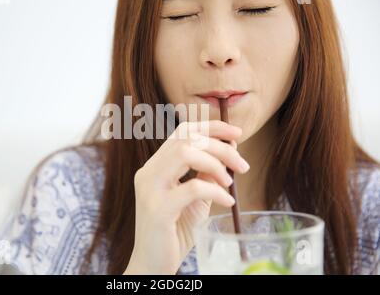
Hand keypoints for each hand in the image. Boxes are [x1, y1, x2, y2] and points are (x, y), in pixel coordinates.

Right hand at [123, 121, 249, 274]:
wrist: (153, 264)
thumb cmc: (175, 231)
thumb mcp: (194, 198)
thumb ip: (205, 175)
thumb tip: (228, 152)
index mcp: (155, 167)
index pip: (181, 132)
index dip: (210, 126)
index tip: (236, 133)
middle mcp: (148, 172)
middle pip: (186, 139)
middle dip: (220, 146)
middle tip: (242, 164)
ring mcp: (150, 189)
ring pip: (185, 153)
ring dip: (216, 164)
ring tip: (230, 183)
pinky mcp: (158, 209)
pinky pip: (192, 188)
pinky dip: (215, 191)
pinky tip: (227, 202)